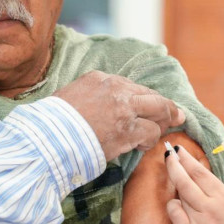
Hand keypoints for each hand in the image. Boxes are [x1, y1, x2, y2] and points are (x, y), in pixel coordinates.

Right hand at [54, 71, 184, 160]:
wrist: (46, 138)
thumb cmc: (51, 123)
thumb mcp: (70, 96)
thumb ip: (91, 96)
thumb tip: (101, 109)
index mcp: (100, 78)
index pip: (132, 87)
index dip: (144, 98)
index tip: (150, 105)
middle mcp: (116, 89)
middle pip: (152, 95)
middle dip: (167, 107)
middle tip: (177, 115)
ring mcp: (124, 109)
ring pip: (158, 111)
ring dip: (161, 124)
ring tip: (160, 133)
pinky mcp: (128, 130)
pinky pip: (151, 133)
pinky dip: (150, 140)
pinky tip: (142, 145)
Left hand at [165, 146, 223, 223]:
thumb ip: (219, 196)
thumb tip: (202, 182)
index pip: (201, 172)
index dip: (187, 159)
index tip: (179, 151)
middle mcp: (211, 207)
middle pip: (186, 179)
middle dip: (174, 163)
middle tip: (168, 154)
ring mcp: (199, 221)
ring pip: (179, 194)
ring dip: (175, 184)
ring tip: (175, 178)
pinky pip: (174, 213)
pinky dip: (173, 207)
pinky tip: (176, 205)